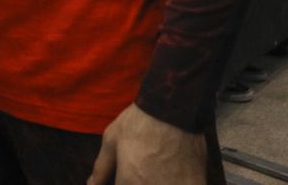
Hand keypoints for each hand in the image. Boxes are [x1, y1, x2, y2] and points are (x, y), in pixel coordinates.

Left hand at [88, 103, 206, 184]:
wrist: (173, 109)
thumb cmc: (138, 123)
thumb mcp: (111, 141)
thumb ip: (101, 168)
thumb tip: (91, 184)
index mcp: (129, 182)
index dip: (124, 184)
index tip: (126, 178)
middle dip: (140, 181)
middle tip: (144, 169)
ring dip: (160, 182)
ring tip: (158, 169)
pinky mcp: (196, 184)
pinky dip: (179, 182)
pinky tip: (173, 174)